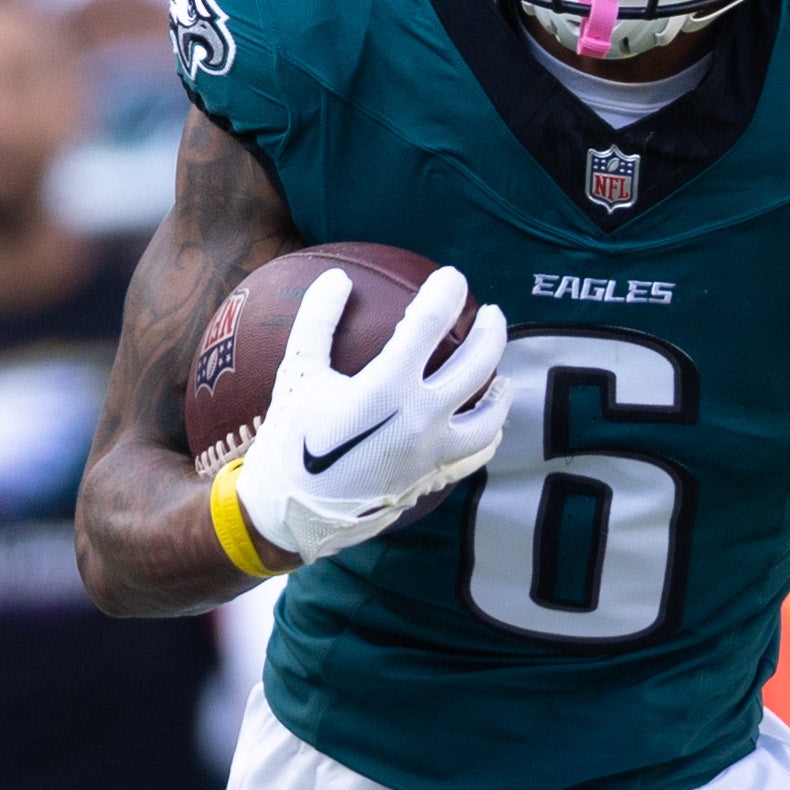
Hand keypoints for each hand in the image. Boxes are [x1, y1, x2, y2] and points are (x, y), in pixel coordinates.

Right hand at [232, 265, 506, 564]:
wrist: (289, 512)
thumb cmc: (288, 438)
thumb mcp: (295, 373)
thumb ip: (317, 321)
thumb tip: (338, 277)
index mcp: (387, 386)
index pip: (432, 322)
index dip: (447, 290)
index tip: (450, 277)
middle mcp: (419, 417)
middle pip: (477, 362)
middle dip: (490, 330)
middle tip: (490, 312)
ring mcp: (430, 451)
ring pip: (489, 416)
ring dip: (501, 390)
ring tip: (502, 375)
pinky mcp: (430, 477)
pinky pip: (473, 456)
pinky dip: (487, 437)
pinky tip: (487, 426)